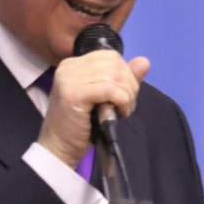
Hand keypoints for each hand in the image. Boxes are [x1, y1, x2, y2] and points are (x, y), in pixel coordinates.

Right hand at [37, 49, 150, 167]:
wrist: (59, 147)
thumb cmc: (81, 125)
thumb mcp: (105, 97)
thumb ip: (123, 78)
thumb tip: (144, 61)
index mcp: (74, 64)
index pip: (111, 56)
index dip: (126, 74)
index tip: (125, 95)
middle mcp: (69, 66)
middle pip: (115, 64)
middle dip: (129, 85)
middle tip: (126, 105)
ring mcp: (69, 79)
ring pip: (115, 76)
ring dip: (127, 95)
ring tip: (122, 111)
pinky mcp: (74, 94)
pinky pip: (110, 89)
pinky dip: (122, 101)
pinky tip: (119, 113)